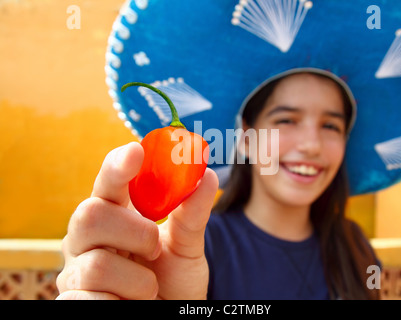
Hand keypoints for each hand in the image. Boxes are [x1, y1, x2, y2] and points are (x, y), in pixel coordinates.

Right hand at [56, 142, 218, 299]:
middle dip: (134, 232)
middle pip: (90, 215)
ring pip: (97, 265)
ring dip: (138, 281)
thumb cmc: (172, 279)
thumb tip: (206, 174)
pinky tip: (128, 303)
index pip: (108, 183)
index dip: (117, 167)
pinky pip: (90, 300)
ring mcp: (75, 271)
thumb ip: (192, 213)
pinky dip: (122, 303)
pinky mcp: (72, 302)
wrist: (171, 314)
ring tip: (148, 289)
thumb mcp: (186, 246)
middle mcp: (87, 238)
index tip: (135, 151)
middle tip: (154, 248)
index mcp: (113, 216)